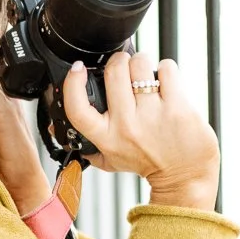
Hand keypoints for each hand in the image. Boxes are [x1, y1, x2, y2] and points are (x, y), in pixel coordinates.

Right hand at [60, 51, 219, 210]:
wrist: (184, 176)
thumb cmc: (147, 163)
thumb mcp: (110, 160)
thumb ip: (86, 145)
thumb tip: (55, 127)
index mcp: (106, 138)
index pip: (77, 107)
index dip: (73, 82)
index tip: (78, 68)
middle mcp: (127, 126)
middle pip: (114, 71)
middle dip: (120, 62)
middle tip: (125, 68)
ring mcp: (153, 115)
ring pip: (140, 64)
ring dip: (143, 63)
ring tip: (147, 77)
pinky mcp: (177, 107)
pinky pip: (166, 69)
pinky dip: (166, 70)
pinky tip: (166, 83)